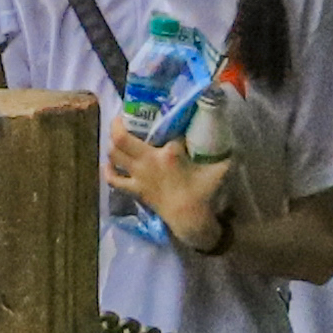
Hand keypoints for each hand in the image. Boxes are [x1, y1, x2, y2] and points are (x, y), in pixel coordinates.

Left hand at [109, 127, 235, 253]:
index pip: (163, 128)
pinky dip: (107, 169)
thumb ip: (222, 148)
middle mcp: (148, 162)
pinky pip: (113, 180)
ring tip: (116, 133)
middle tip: (122, 115)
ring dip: (111, 142)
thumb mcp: (220, 167)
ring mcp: (138, 177)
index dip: (164, 119)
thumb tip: (225, 132)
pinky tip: (109, 162)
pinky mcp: (135, 190)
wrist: (191, 219)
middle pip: (121, 138)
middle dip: (118, 124)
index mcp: (169, 154)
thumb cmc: (205, 192)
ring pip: (113, 155)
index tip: (165, 113)